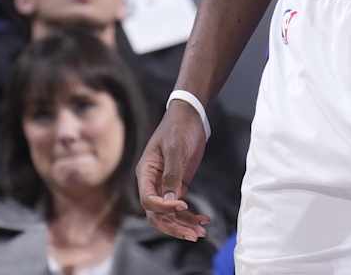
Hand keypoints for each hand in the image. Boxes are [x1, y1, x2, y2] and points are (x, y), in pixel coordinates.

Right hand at [137, 102, 212, 240]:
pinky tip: (204, 221)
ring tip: (201, 233)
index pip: (148, 200)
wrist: (190, 116)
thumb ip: (172, 173)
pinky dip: (190, 216)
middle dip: (174, 226)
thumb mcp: (175, 148)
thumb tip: (171, 201)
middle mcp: (152, 183)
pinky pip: (180, 207)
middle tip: (193, 234)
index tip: (183, 204)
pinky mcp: (178, 185)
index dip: (163, 207)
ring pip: (169, 215)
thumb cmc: (179, 128)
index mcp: (146, 173)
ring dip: (184, 225)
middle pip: (157, 214)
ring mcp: (165, 186)